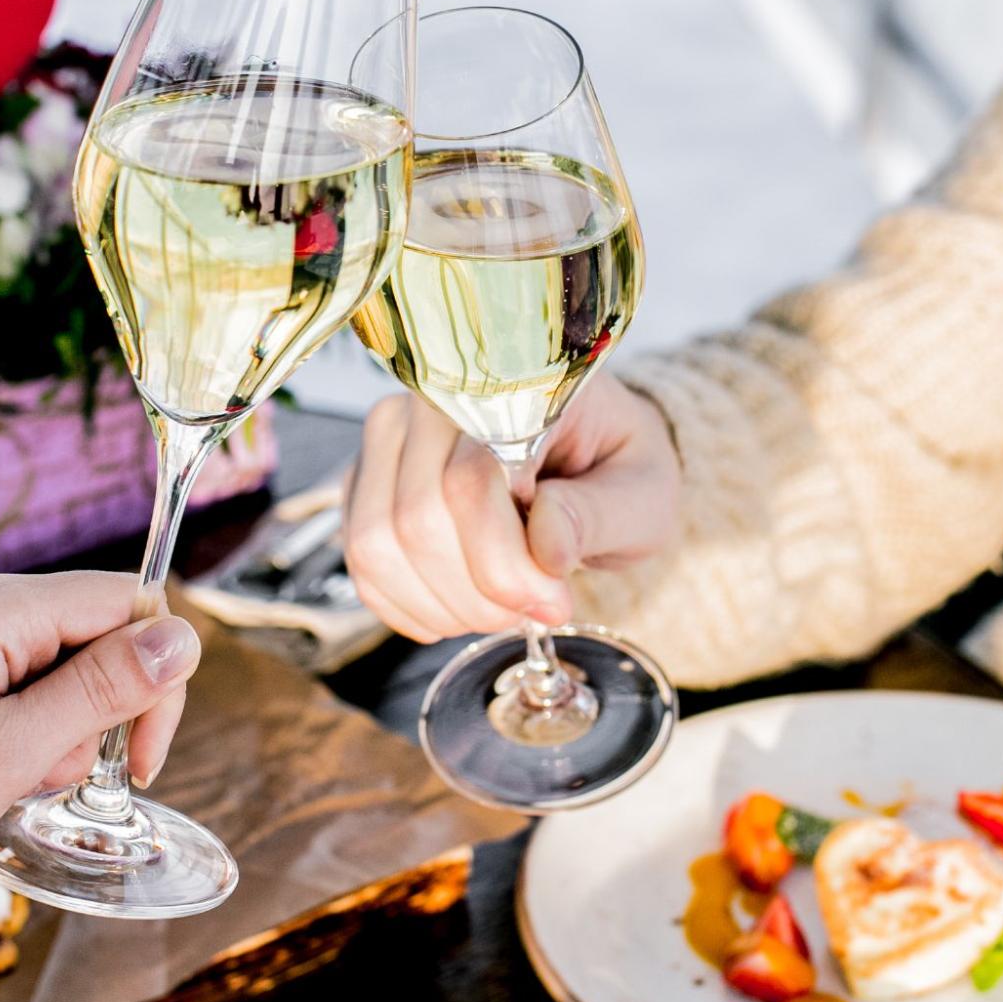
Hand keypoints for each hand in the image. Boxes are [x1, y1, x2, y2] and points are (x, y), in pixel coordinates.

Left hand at [0, 569, 198, 904]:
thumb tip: (181, 634)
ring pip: (41, 658)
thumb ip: (97, 692)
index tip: (134, 763)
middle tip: (38, 785)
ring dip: (43, 728)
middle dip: (89, 713)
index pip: (125, 602)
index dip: (155, 681)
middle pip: (85, 630)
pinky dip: (3, 725)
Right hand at [343, 378, 680, 641]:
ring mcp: (390, 441)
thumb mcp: (641, 492)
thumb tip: (547, 545)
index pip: (470, 482)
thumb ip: (598, 515)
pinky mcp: (366, 483)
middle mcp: (431, 403)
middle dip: (477, 592)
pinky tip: (458, 606)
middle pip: (416, 520)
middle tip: (530, 611)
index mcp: (508, 390)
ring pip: (378, 544)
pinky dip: (409, 605)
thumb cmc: (614, 467)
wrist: (590, 458)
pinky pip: (361, 562)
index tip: (551, 603)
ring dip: (441, 603)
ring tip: (498, 609)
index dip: (505, 564)